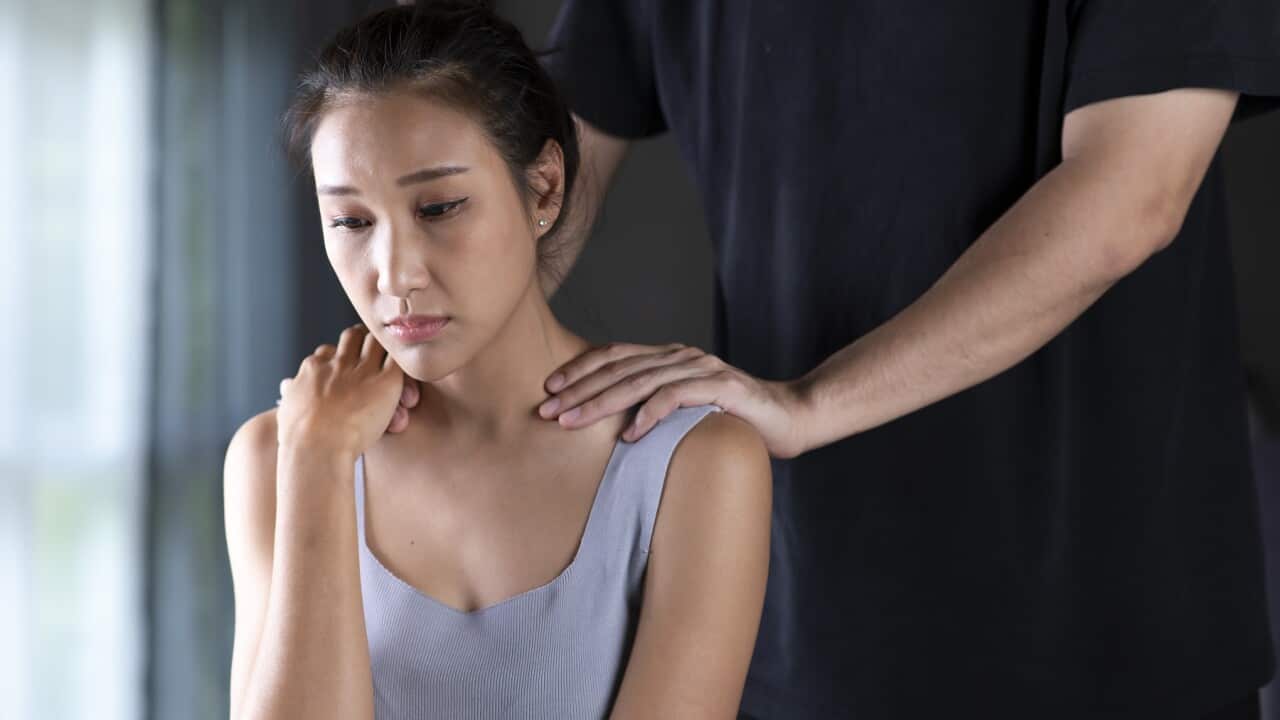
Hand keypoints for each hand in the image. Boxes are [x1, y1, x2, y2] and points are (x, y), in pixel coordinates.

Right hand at [276, 324, 406, 457]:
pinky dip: (403, 364)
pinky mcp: (386, 381)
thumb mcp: (287, 408)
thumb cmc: (299, 437)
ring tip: (390, 360)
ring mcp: (363, 370)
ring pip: (376, 342)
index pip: (328, 351)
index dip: (339, 356)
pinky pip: (398, 361)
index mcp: (314, 368)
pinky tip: (406, 374)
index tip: (345, 365)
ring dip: (384, 349)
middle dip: (362, 341)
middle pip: (353, 336)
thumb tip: (287, 385)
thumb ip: (290, 393)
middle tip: (372, 352)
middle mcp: (339, 363)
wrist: (316, 445)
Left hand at [539, 342, 810, 457]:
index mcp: (670, 357)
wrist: (790, 419)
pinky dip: (649, 415)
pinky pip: (676, 397)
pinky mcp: (722, 387)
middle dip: (579, 391)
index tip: (550, 389)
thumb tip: (610, 425)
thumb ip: (654, 407)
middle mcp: (682, 356)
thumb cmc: (734, 421)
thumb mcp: (685, 412)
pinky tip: (629, 436)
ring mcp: (703, 368)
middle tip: (547, 411)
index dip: (580, 369)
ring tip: (572, 422)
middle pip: (620, 369)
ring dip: (601, 403)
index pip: (616, 355)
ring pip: (639, 382)